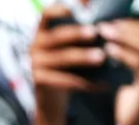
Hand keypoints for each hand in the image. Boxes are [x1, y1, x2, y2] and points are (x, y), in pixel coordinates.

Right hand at [30, 6, 102, 124]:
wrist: (52, 101)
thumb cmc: (66, 69)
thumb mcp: (70, 49)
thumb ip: (81, 35)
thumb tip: (103, 19)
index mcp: (42, 32)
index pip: (47, 14)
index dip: (61, 9)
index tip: (79, 7)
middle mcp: (35, 45)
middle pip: (57, 35)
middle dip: (76, 33)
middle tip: (95, 32)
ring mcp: (35, 63)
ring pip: (61, 58)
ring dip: (82, 57)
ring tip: (101, 57)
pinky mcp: (39, 81)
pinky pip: (64, 80)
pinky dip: (83, 82)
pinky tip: (100, 84)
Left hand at [97, 19, 138, 124]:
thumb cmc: (131, 102)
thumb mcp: (134, 75)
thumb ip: (137, 56)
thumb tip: (130, 36)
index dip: (134, 25)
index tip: (114, 23)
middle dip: (127, 29)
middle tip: (106, 27)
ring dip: (123, 38)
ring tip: (105, 36)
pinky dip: (123, 54)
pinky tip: (109, 51)